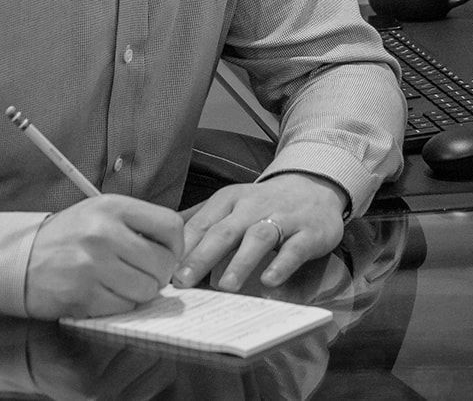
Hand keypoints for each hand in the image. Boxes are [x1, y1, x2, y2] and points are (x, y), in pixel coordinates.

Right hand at [24, 195, 184, 319]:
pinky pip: (124, 307)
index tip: (165, 254)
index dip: (176, 246)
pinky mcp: (83, 294)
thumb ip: (137, 225)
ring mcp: (92, 264)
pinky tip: (103, 293)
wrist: (21, 259)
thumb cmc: (68, 237)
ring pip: (147, 290)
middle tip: (142, 274)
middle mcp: (104, 232)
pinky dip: (119, 305)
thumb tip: (177, 251)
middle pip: (163, 263)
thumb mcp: (100, 213)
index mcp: (113, 206)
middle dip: (158, 275)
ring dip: (139, 292)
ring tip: (120, 283)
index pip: (171, 226)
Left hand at [175, 173, 346, 292]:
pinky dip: (282, 265)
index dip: (182, 249)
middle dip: (201, 256)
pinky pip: (294, 249)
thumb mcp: (230, 205)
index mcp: (229, 201)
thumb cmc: (264, 204)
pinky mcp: (308, 233)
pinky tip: (269, 282)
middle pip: (224, 231)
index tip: (163, 271)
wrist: (315, 186)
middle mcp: (252, 207)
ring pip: (258, 237)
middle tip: (182, 281)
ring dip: (240, 262)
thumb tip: (157, 238)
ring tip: (224, 286)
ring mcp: (282, 218)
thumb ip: (199, 221)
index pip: (201, 224)